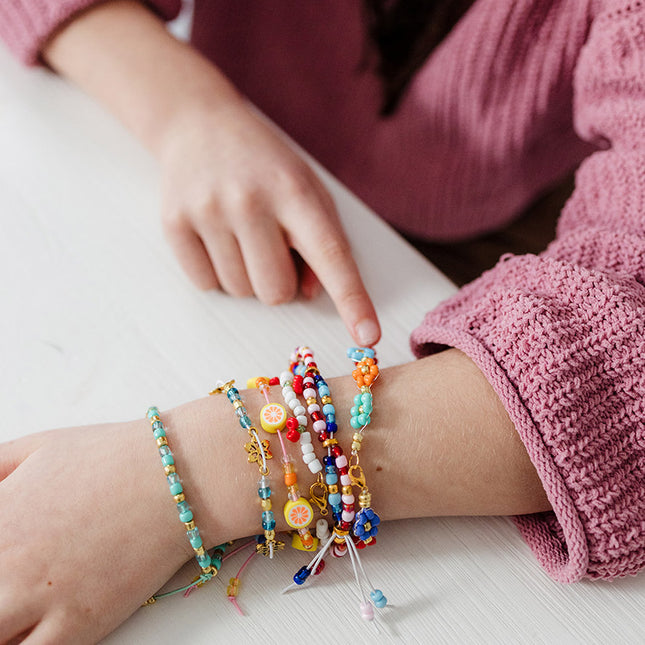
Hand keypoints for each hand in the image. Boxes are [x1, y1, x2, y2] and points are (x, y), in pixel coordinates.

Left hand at [0, 424, 187, 643]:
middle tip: (10, 589)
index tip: (1, 561)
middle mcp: (5, 565)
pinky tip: (29, 635)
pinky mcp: (77, 627)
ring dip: (2, 627)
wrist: (177, 476)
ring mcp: (40, 600)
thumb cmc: (111, 456)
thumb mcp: (37, 446)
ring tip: (18, 615)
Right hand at [158, 100, 380, 346]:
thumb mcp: (306, 190)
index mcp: (295, 190)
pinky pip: (207, 286)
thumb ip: (320, 242)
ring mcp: (208, 211)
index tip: (368, 336)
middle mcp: (250, 200)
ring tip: (242, 234)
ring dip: (248, 276)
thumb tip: (309, 294)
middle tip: (271, 247)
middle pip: (277, 292)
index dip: (352, 299)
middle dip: (281, 282)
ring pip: (241, 293)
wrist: (199, 125)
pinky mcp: (174, 223)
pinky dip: (218, 273)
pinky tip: (217, 237)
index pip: (330, 254)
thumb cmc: (265, 166)